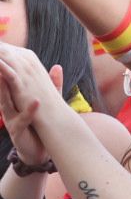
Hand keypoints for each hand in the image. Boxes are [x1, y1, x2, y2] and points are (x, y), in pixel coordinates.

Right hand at [0, 45, 66, 164]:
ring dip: (4, 88)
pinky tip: (37, 101)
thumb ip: (50, 85)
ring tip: (6, 72)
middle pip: (1, 87)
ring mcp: (12, 119)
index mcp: (14, 98)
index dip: (6, 64)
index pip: (8, 79)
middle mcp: (9, 107)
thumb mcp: (42, 102)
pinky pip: (23, 120)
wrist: (38, 151)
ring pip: (5, 102)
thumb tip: (57, 66)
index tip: (5, 47)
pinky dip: (29, 111)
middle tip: (0, 57)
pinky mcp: (18, 131)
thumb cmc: (38, 124)